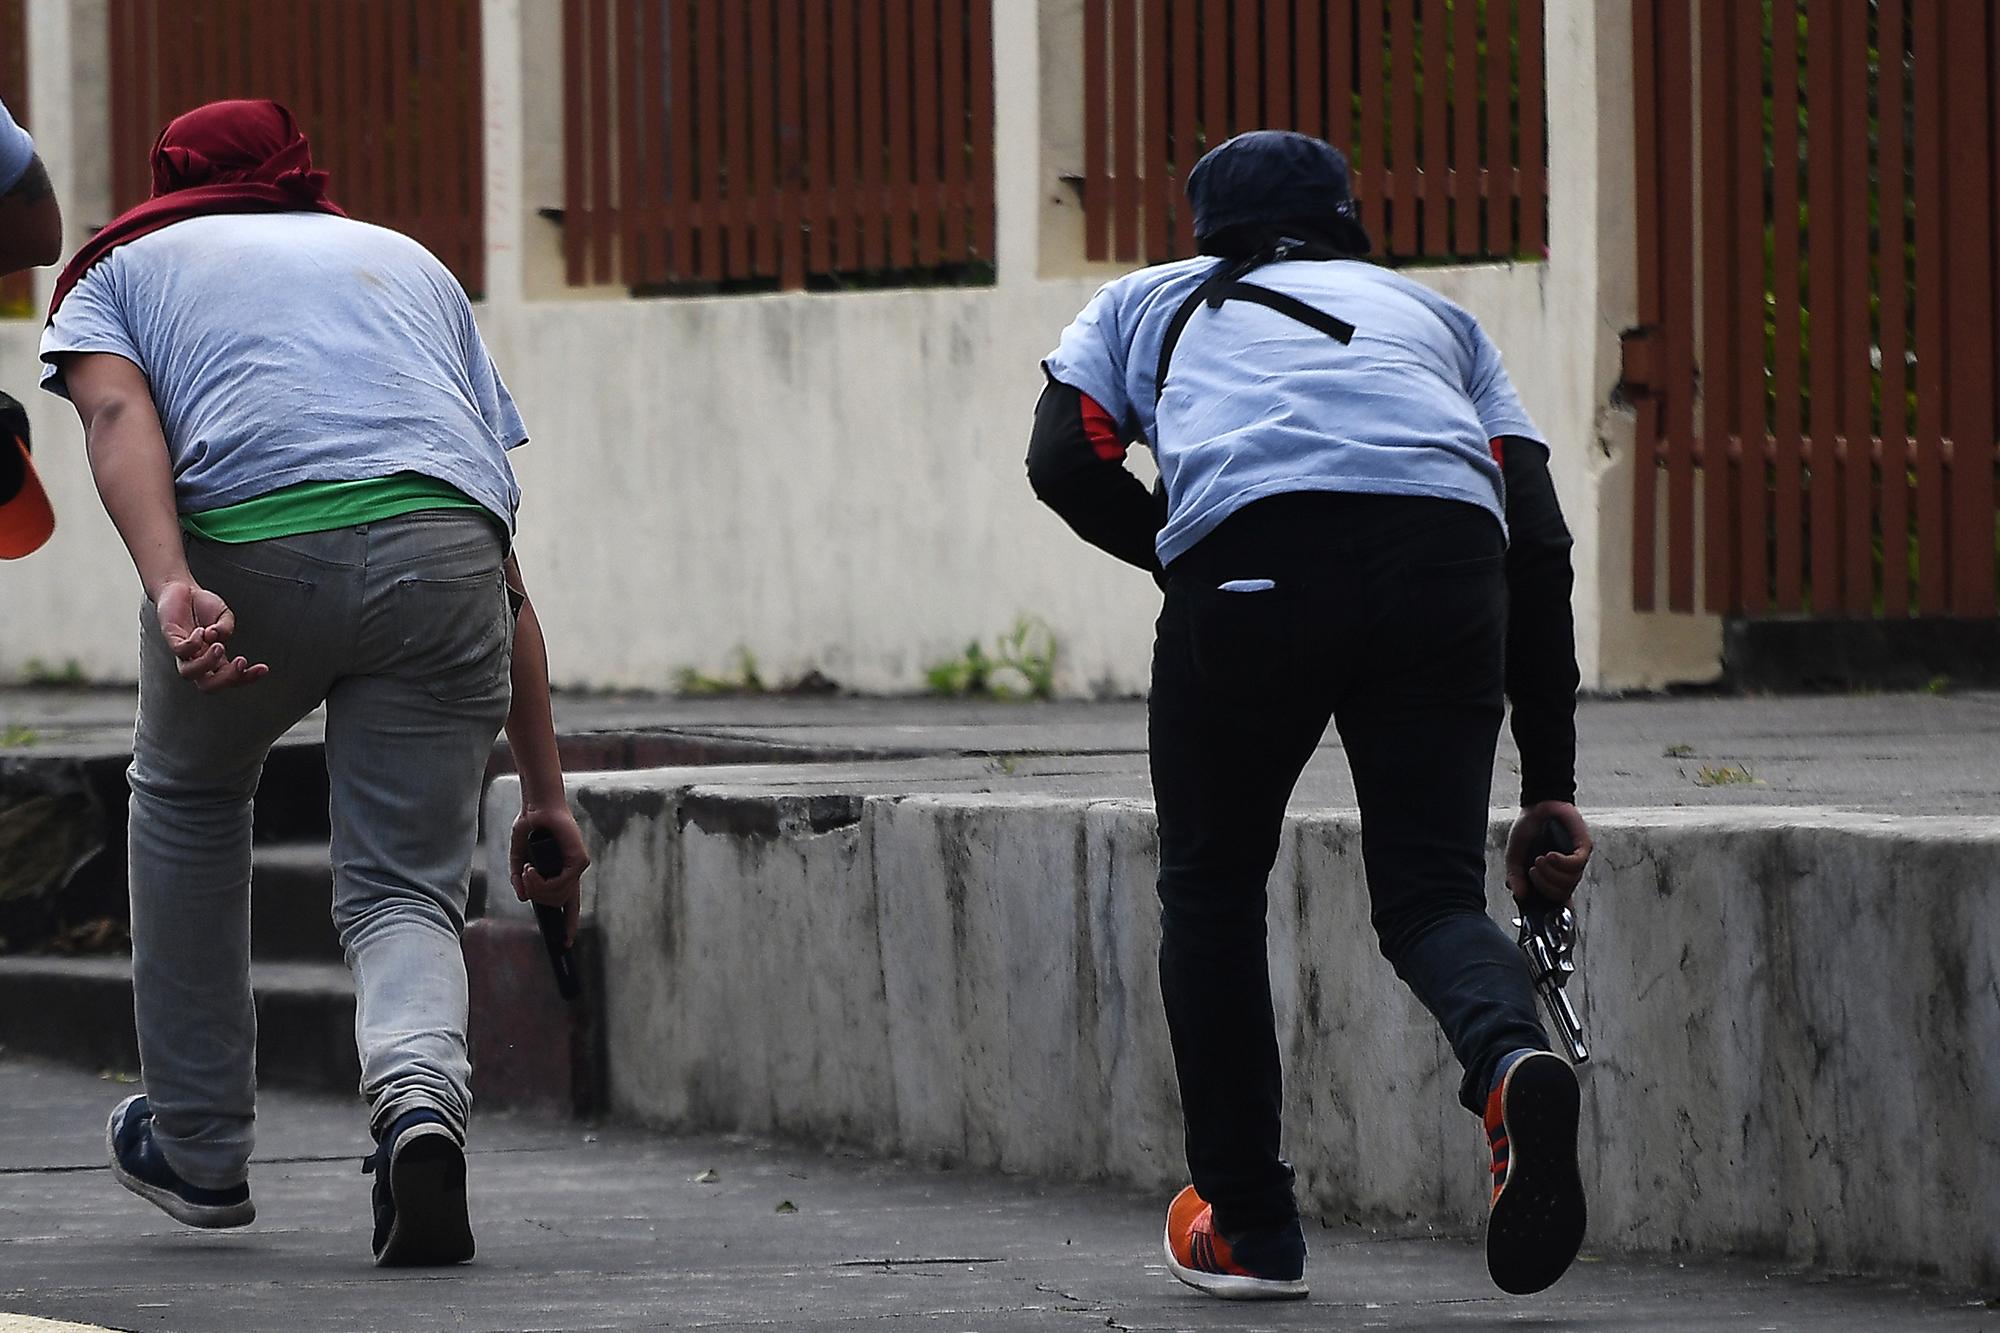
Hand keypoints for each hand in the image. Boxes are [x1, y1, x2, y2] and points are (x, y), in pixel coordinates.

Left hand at [154, 580, 267, 690]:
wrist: (180, 588)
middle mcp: (198, 658)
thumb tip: (219, 636)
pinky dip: (193, 643)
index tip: (263, 669)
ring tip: (218, 645)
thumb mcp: (224, 616)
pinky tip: (202, 631)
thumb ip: (226, 628)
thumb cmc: (201, 605)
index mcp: (215, 658)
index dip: (248, 677)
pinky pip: (180, 650)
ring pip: (189, 673)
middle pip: (208, 685)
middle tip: (241, 662)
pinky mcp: (171, 638)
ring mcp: (183, 651)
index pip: (231, 677)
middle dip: (227, 678)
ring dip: (207, 663)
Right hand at [509, 804, 588, 944]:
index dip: (568, 923)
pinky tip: (531, 870)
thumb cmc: (530, 827)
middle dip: (538, 897)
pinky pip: (562, 884)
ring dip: (538, 889)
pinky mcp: (579, 859)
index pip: (569, 904)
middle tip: (524, 879)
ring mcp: (577, 865)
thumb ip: (520, 878)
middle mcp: (571, 872)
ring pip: (559, 896)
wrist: (537, 807)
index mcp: (561, 872)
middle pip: (558, 903)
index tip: (566, 942)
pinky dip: (542, 881)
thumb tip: (522, 897)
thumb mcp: (519, 857)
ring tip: (526, 871)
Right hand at [1506, 800, 1591, 905]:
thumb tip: (1518, 895)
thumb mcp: (1514, 856)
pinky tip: (1550, 855)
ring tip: (1539, 859)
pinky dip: (1560, 863)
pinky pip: (1575, 866)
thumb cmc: (1529, 830)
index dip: (1551, 911)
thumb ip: (1515, 876)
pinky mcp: (1583, 849)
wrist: (1538, 805)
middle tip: (1533, 870)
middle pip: (1561, 895)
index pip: (1556, 902)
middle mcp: (1565, 873)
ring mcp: (1576, 862)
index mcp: (1551, 877)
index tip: (1538, 911)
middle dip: (1544, 886)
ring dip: (1551, 874)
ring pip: (1569, 882)